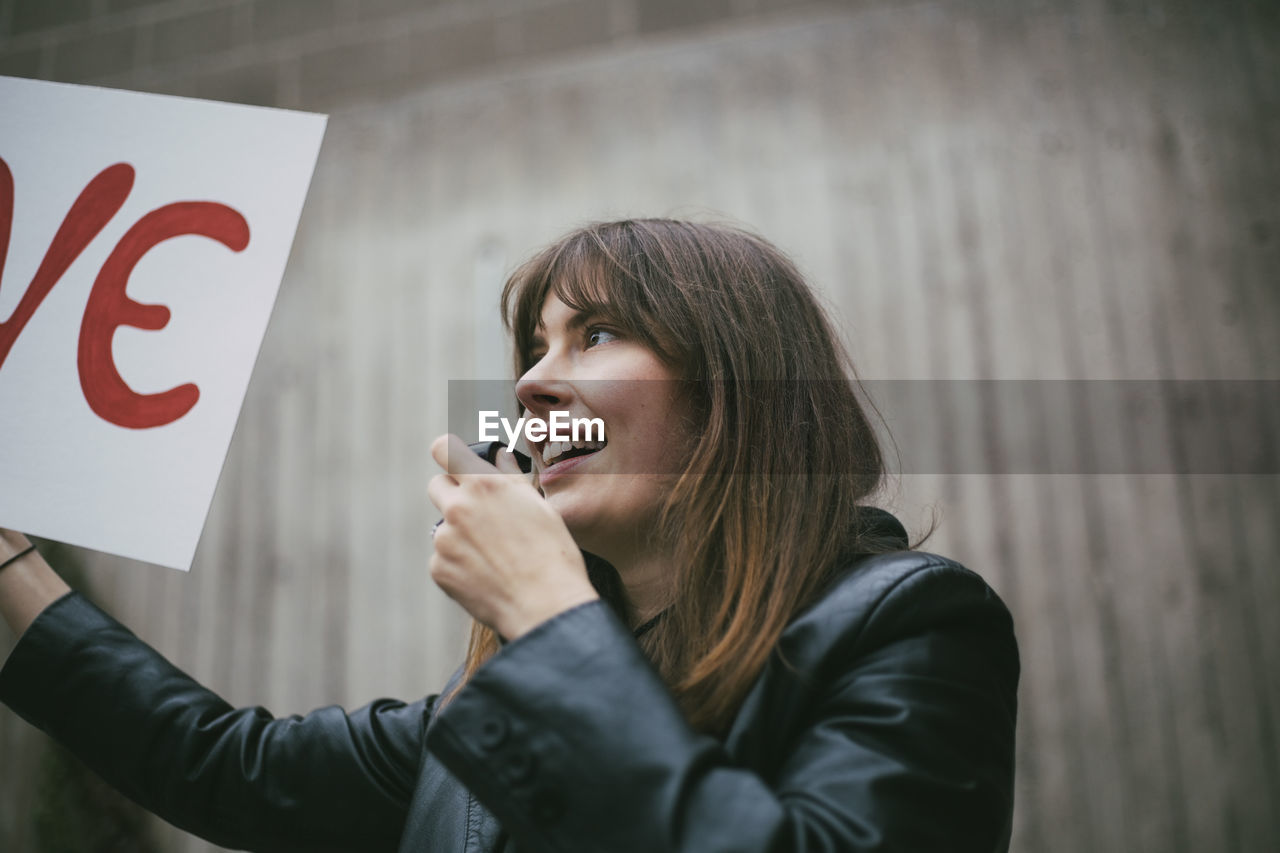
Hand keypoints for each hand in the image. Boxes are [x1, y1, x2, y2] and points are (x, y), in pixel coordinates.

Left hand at [427, 434, 597, 639]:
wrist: (545, 605)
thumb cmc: (552, 555)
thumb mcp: (540, 507)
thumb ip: (511, 478)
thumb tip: (500, 458)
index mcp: (485, 485)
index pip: (444, 450)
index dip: (447, 454)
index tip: (453, 461)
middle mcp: (458, 507)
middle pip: (436, 486)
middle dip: (453, 494)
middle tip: (479, 513)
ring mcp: (444, 539)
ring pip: (444, 527)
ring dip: (460, 534)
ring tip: (495, 556)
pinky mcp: (439, 568)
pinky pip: (443, 558)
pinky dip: (459, 564)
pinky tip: (486, 575)